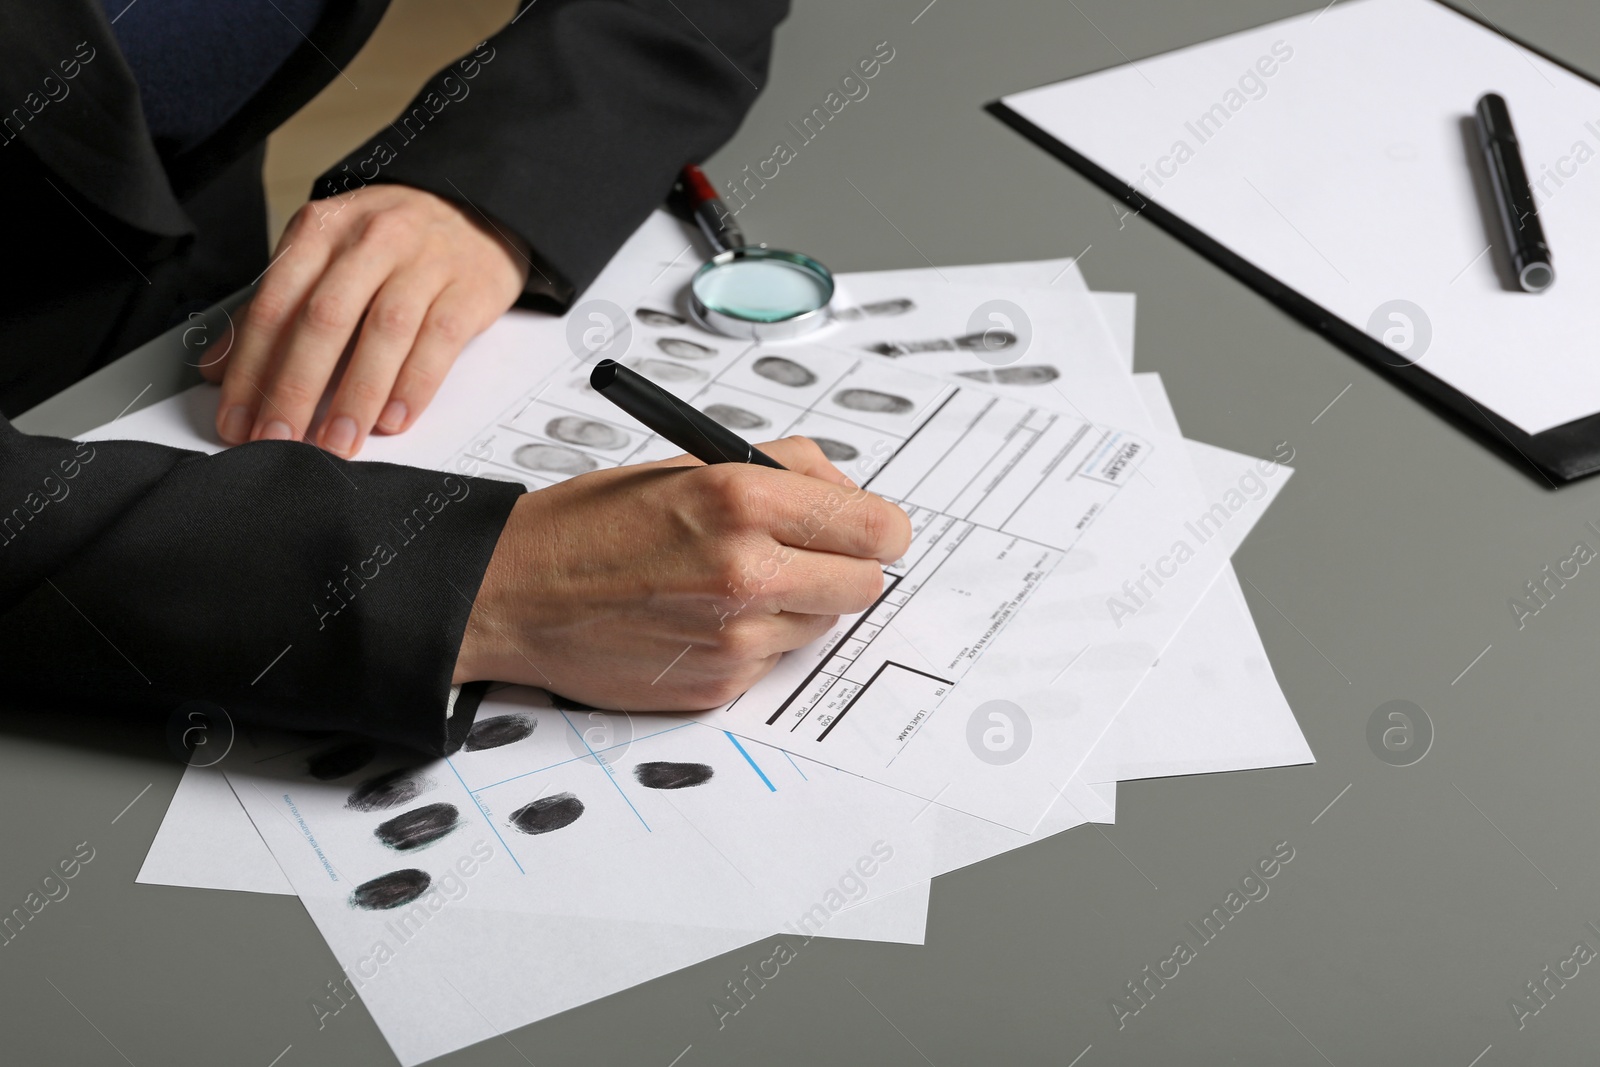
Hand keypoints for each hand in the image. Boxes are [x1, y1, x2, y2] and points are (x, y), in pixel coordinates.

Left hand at [204, 184, 529, 456]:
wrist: (473, 209)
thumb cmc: (392, 244)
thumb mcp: (327, 259)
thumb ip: (276, 311)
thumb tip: (219, 369)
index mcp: (321, 231)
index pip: (275, 304)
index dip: (251, 368)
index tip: (238, 420)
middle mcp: (371, 240)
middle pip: (324, 319)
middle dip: (296, 387)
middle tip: (279, 439)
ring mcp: (424, 262)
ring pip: (384, 332)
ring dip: (356, 396)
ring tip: (337, 442)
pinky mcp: (469, 289)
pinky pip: (438, 341)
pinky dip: (414, 386)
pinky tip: (394, 419)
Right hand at [453, 437, 912, 709]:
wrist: (513, 594)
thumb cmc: (593, 524)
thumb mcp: (690, 462)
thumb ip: (785, 469)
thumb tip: (853, 498)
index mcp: (742, 500)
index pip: (875, 529)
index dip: (878, 529)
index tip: (869, 531)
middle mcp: (746, 572)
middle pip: (864, 586)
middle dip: (842, 568)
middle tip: (803, 556)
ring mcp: (734, 638)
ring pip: (820, 626)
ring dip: (794, 606)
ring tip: (730, 583)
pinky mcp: (718, 685)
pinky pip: (773, 661)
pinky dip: (754, 641)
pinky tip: (700, 619)